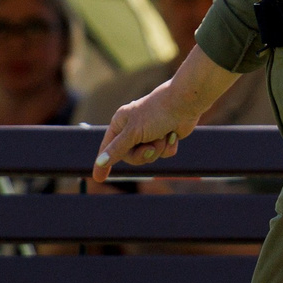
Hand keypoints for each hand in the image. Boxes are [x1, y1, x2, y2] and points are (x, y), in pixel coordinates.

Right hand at [93, 72, 209, 176]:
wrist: (184, 104)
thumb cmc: (155, 113)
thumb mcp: (132, 133)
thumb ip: (117, 149)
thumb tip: (100, 162)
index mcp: (120, 123)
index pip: (107, 147)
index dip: (103, 162)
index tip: (98, 178)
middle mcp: (133, 129)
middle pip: (131, 157)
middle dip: (143, 155)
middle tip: (150, 148)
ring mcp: (150, 134)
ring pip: (149, 157)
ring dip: (158, 149)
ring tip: (163, 135)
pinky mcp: (164, 137)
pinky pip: (163, 154)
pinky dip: (168, 147)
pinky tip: (173, 134)